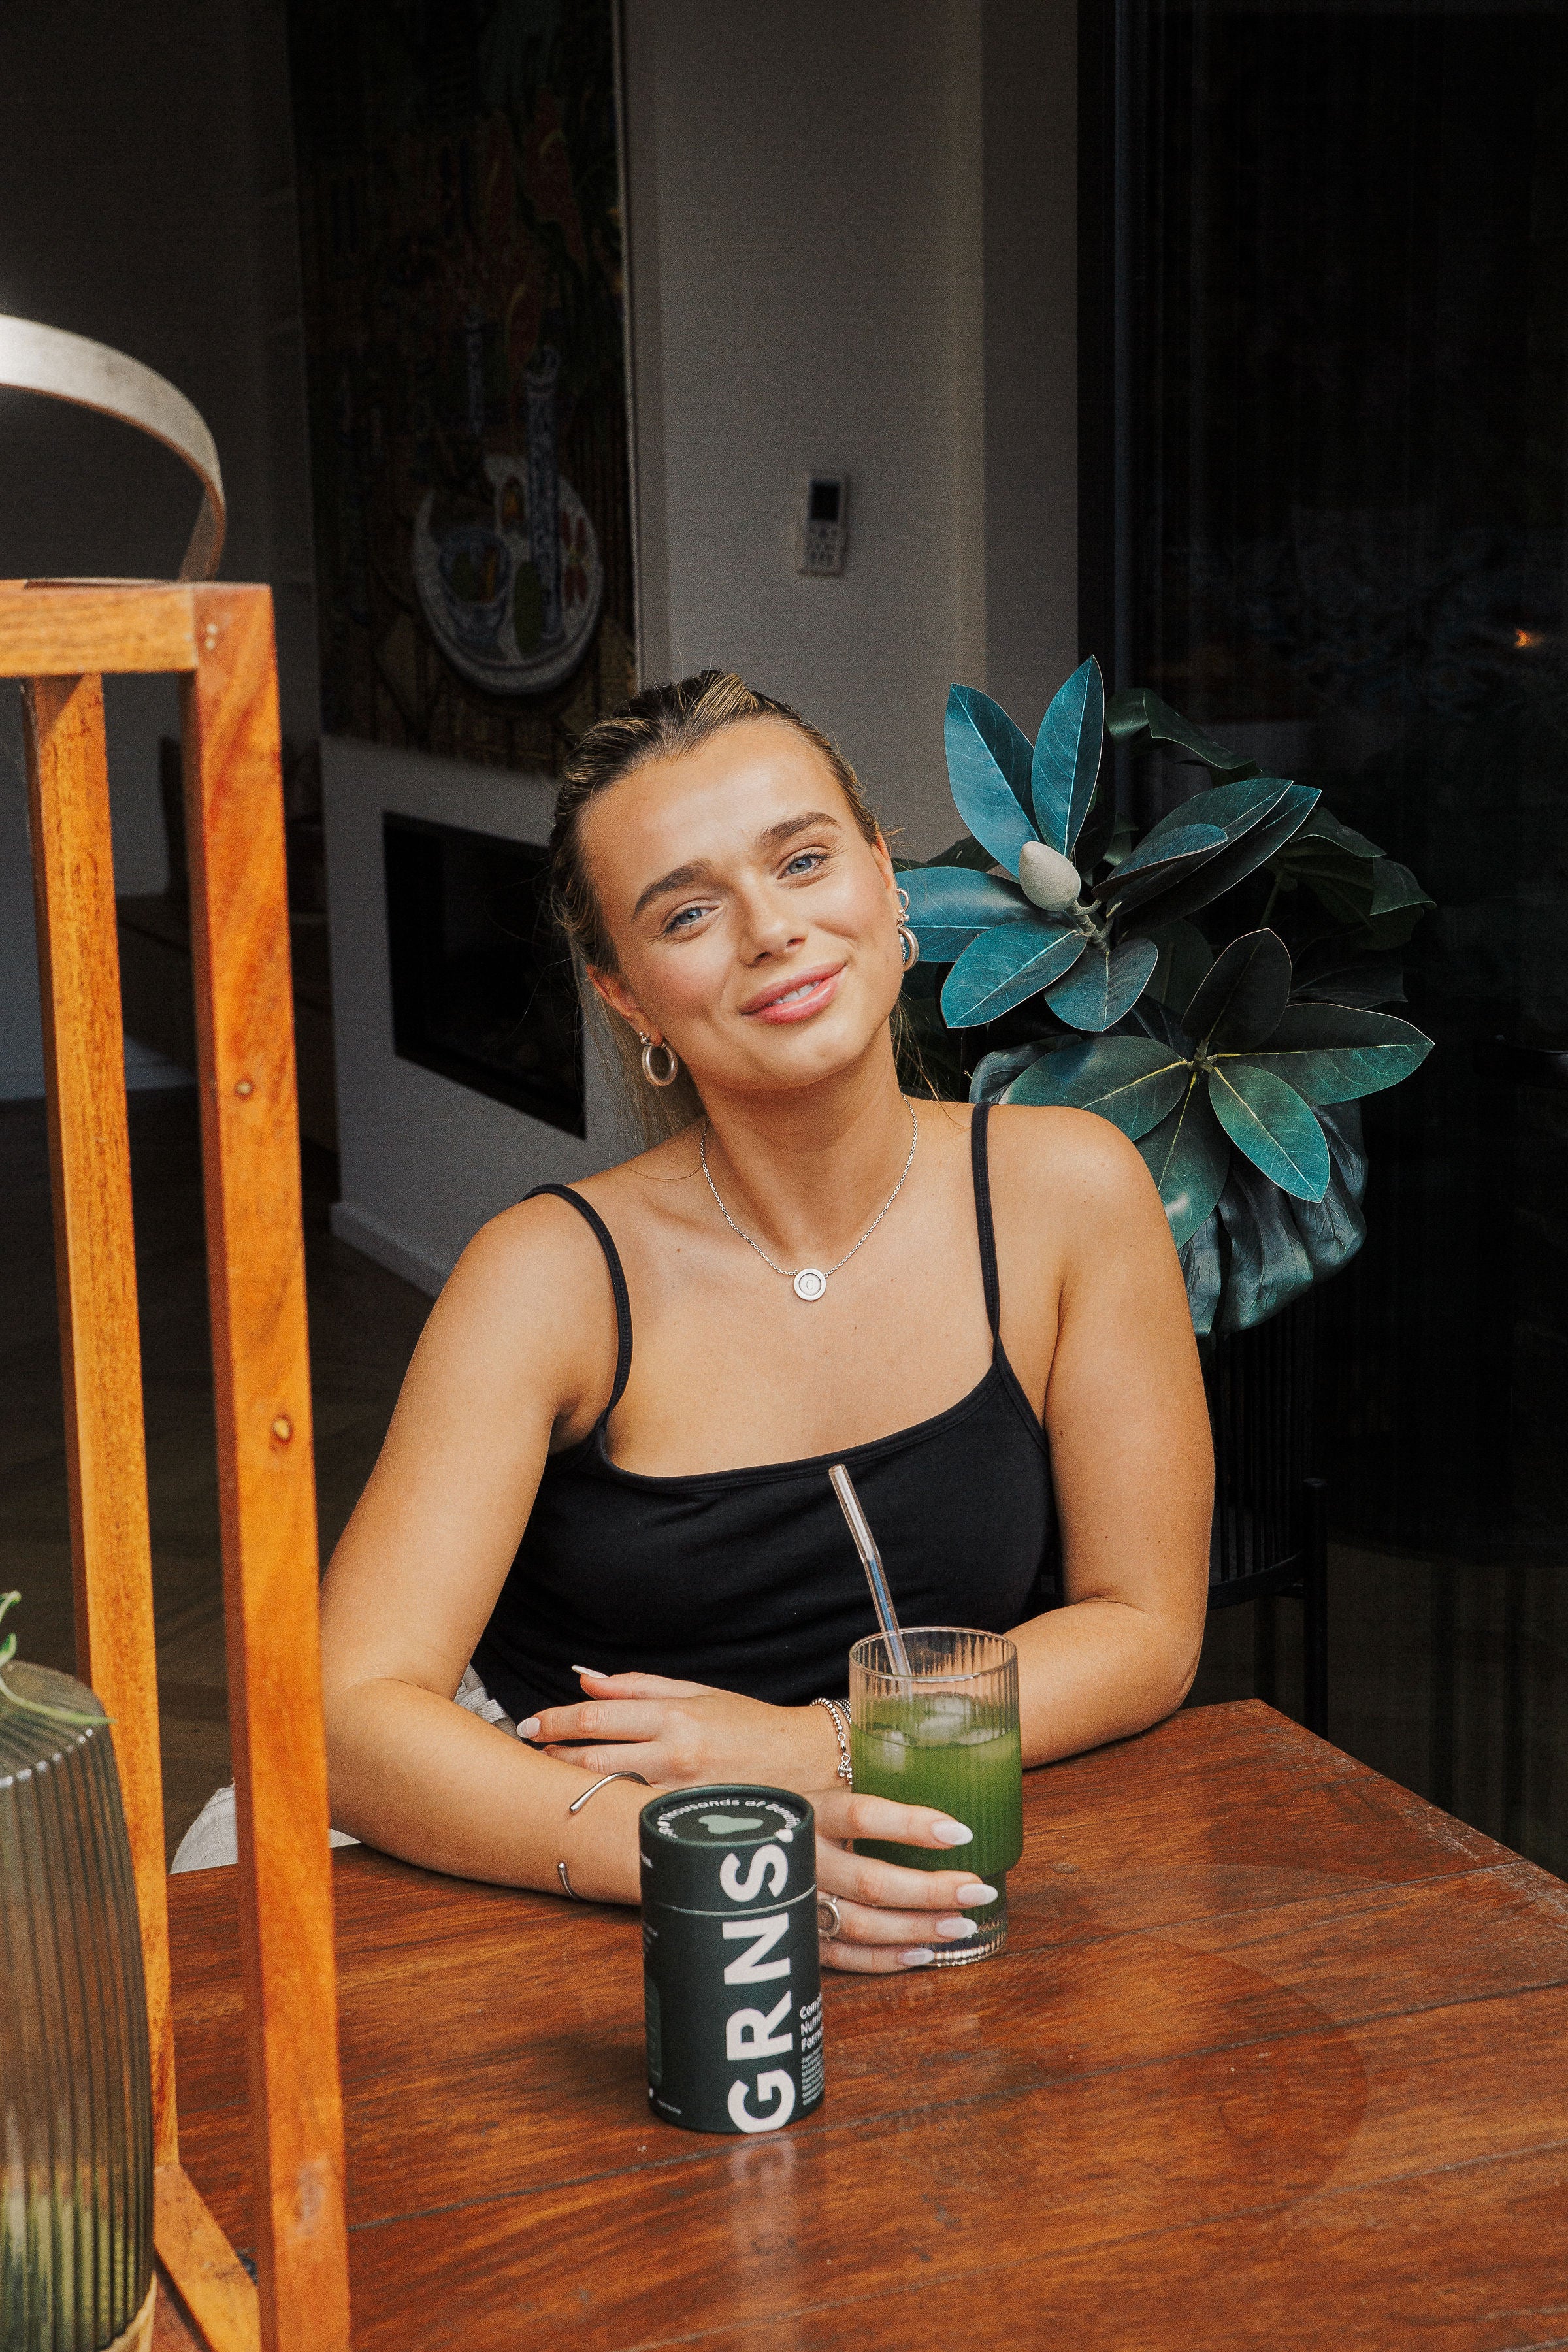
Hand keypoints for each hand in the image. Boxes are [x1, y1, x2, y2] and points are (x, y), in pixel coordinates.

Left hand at [521, 1667, 838, 1791]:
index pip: (598, 1716)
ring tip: (552, 1782)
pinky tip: (595, 1810)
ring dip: (575, 1787)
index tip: (530, 1724)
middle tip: (532, 1755)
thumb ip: (638, 1687)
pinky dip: (612, 1810)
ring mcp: (681, 1793)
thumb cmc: (748, 1724)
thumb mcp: (696, 1693)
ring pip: (610, 1793)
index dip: (556, 1721)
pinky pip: (638, 1817)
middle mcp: (675, 1753)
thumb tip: (587, 1679)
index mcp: (674, 1715)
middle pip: (594, 1759)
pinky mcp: (691, 1822)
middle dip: (555, 1757)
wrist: (803, 1761)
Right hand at [812, 1787, 997, 1973]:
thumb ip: (877, 1795)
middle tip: (977, 1890)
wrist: (751, 1844)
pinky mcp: (800, 1937)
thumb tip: (945, 1794)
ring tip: (961, 1925)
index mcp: (815, 1814)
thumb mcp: (833, 1793)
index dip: (912, 1825)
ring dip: (917, 1928)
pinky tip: (923, 1952)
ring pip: (862, 1924)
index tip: (961, 1832)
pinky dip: (886, 1959)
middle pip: (871, 1880)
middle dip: (931, 1890)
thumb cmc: (812, 1817)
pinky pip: (845, 1957)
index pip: (864, 1815)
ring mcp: (800, 1902)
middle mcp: (805, 1859)